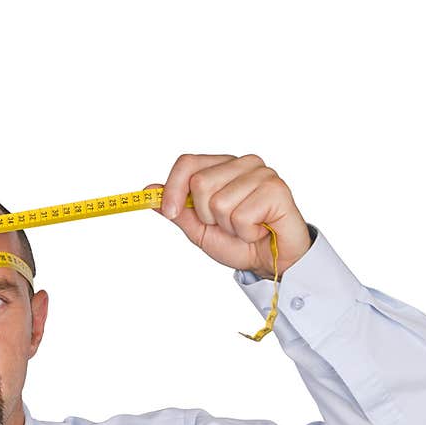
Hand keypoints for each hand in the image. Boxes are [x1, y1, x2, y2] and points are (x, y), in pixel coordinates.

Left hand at [147, 154, 311, 279]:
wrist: (269, 261)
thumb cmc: (238, 241)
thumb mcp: (198, 228)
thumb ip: (176, 209)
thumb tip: (149, 190)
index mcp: (222, 167)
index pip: (187, 163)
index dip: (173, 188)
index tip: (172, 212)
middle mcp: (243, 164)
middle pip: (200, 183)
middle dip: (206, 215)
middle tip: (227, 224)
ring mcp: (261, 174)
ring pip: (219, 202)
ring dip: (228, 226)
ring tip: (245, 227)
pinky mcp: (276, 189)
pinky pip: (242, 215)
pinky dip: (246, 232)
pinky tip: (259, 230)